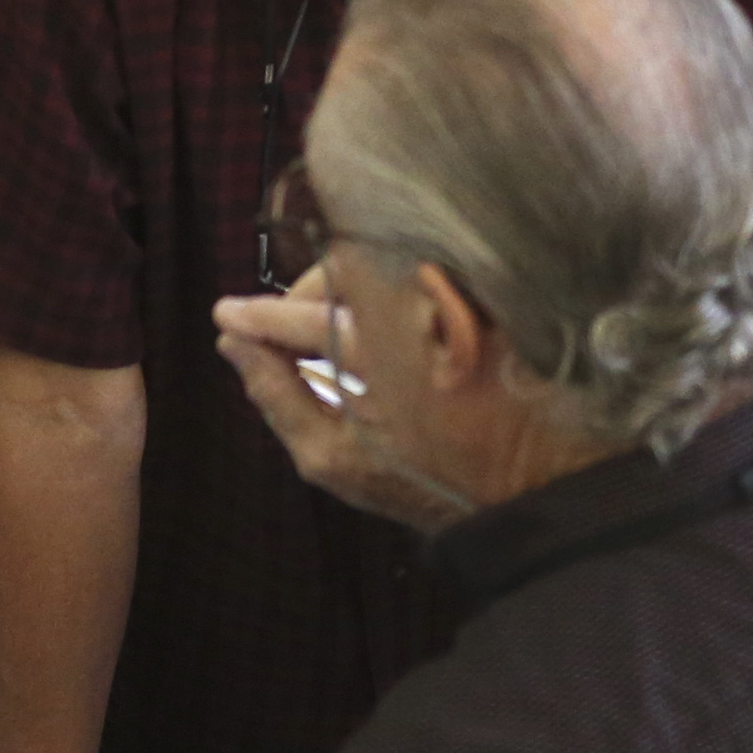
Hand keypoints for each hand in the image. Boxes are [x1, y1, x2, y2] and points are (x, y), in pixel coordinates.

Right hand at [211, 281, 469, 528]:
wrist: (524, 487)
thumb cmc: (425, 482)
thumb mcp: (334, 459)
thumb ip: (279, 398)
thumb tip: (235, 347)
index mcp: (385, 354)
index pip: (305, 316)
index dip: (259, 315)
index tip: (227, 316)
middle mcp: (425, 313)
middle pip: (343, 268)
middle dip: (303, 292)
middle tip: (284, 326)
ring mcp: (459, 300)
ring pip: (381, 265)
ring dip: (341, 290)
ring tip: (324, 329)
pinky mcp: (482, 298)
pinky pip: (417, 276)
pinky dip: (383, 293)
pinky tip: (373, 327)